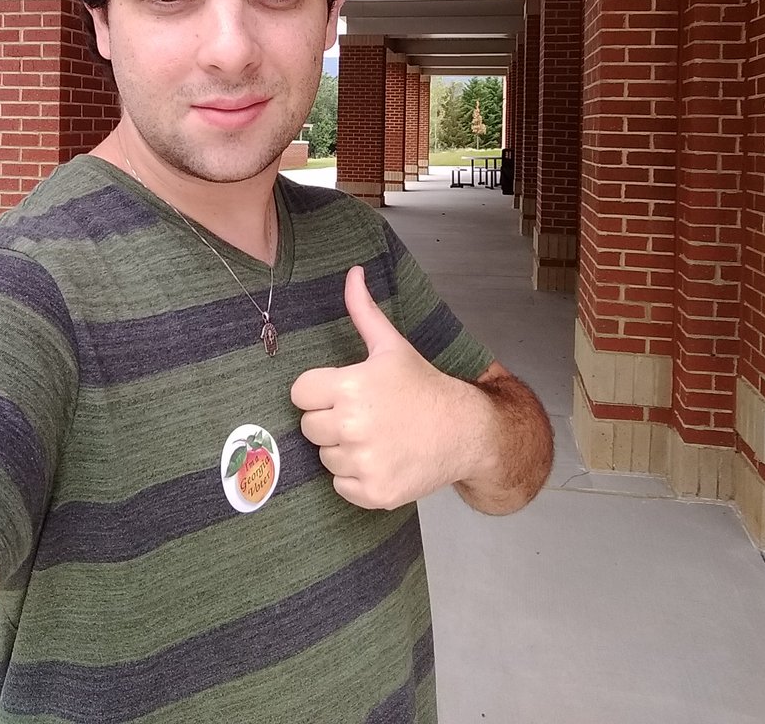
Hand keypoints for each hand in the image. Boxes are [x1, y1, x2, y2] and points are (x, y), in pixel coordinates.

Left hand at [290, 266, 475, 509]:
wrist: (464, 431)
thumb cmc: (423, 386)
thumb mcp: (391, 345)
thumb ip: (363, 310)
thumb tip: (353, 272)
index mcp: (351, 387)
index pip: (300, 393)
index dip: (320, 391)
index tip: (344, 391)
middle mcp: (353, 427)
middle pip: (309, 426)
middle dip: (331, 420)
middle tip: (364, 414)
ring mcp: (363, 463)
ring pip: (325, 457)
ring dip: (343, 449)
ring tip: (376, 436)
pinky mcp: (373, 492)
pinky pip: (340, 485)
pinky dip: (356, 477)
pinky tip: (381, 459)